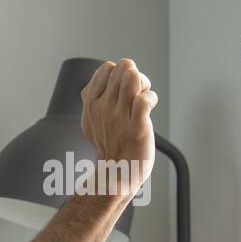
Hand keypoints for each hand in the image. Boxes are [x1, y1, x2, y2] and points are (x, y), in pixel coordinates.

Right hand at [80, 58, 157, 197]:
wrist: (115, 174)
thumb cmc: (108, 147)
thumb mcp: (90, 121)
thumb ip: (91, 99)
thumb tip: (94, 82)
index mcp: (91, 104)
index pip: (107, 67)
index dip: (120, 73)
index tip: (124, 89)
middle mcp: (103, 108)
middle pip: (124, 67)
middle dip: (135, 76)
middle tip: (137, 94)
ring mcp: (119, 117)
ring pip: (133, 78)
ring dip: (144, 85)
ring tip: (142, 99)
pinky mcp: (136, 127)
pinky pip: (144, 99)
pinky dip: (151, 99)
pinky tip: (149, 109)